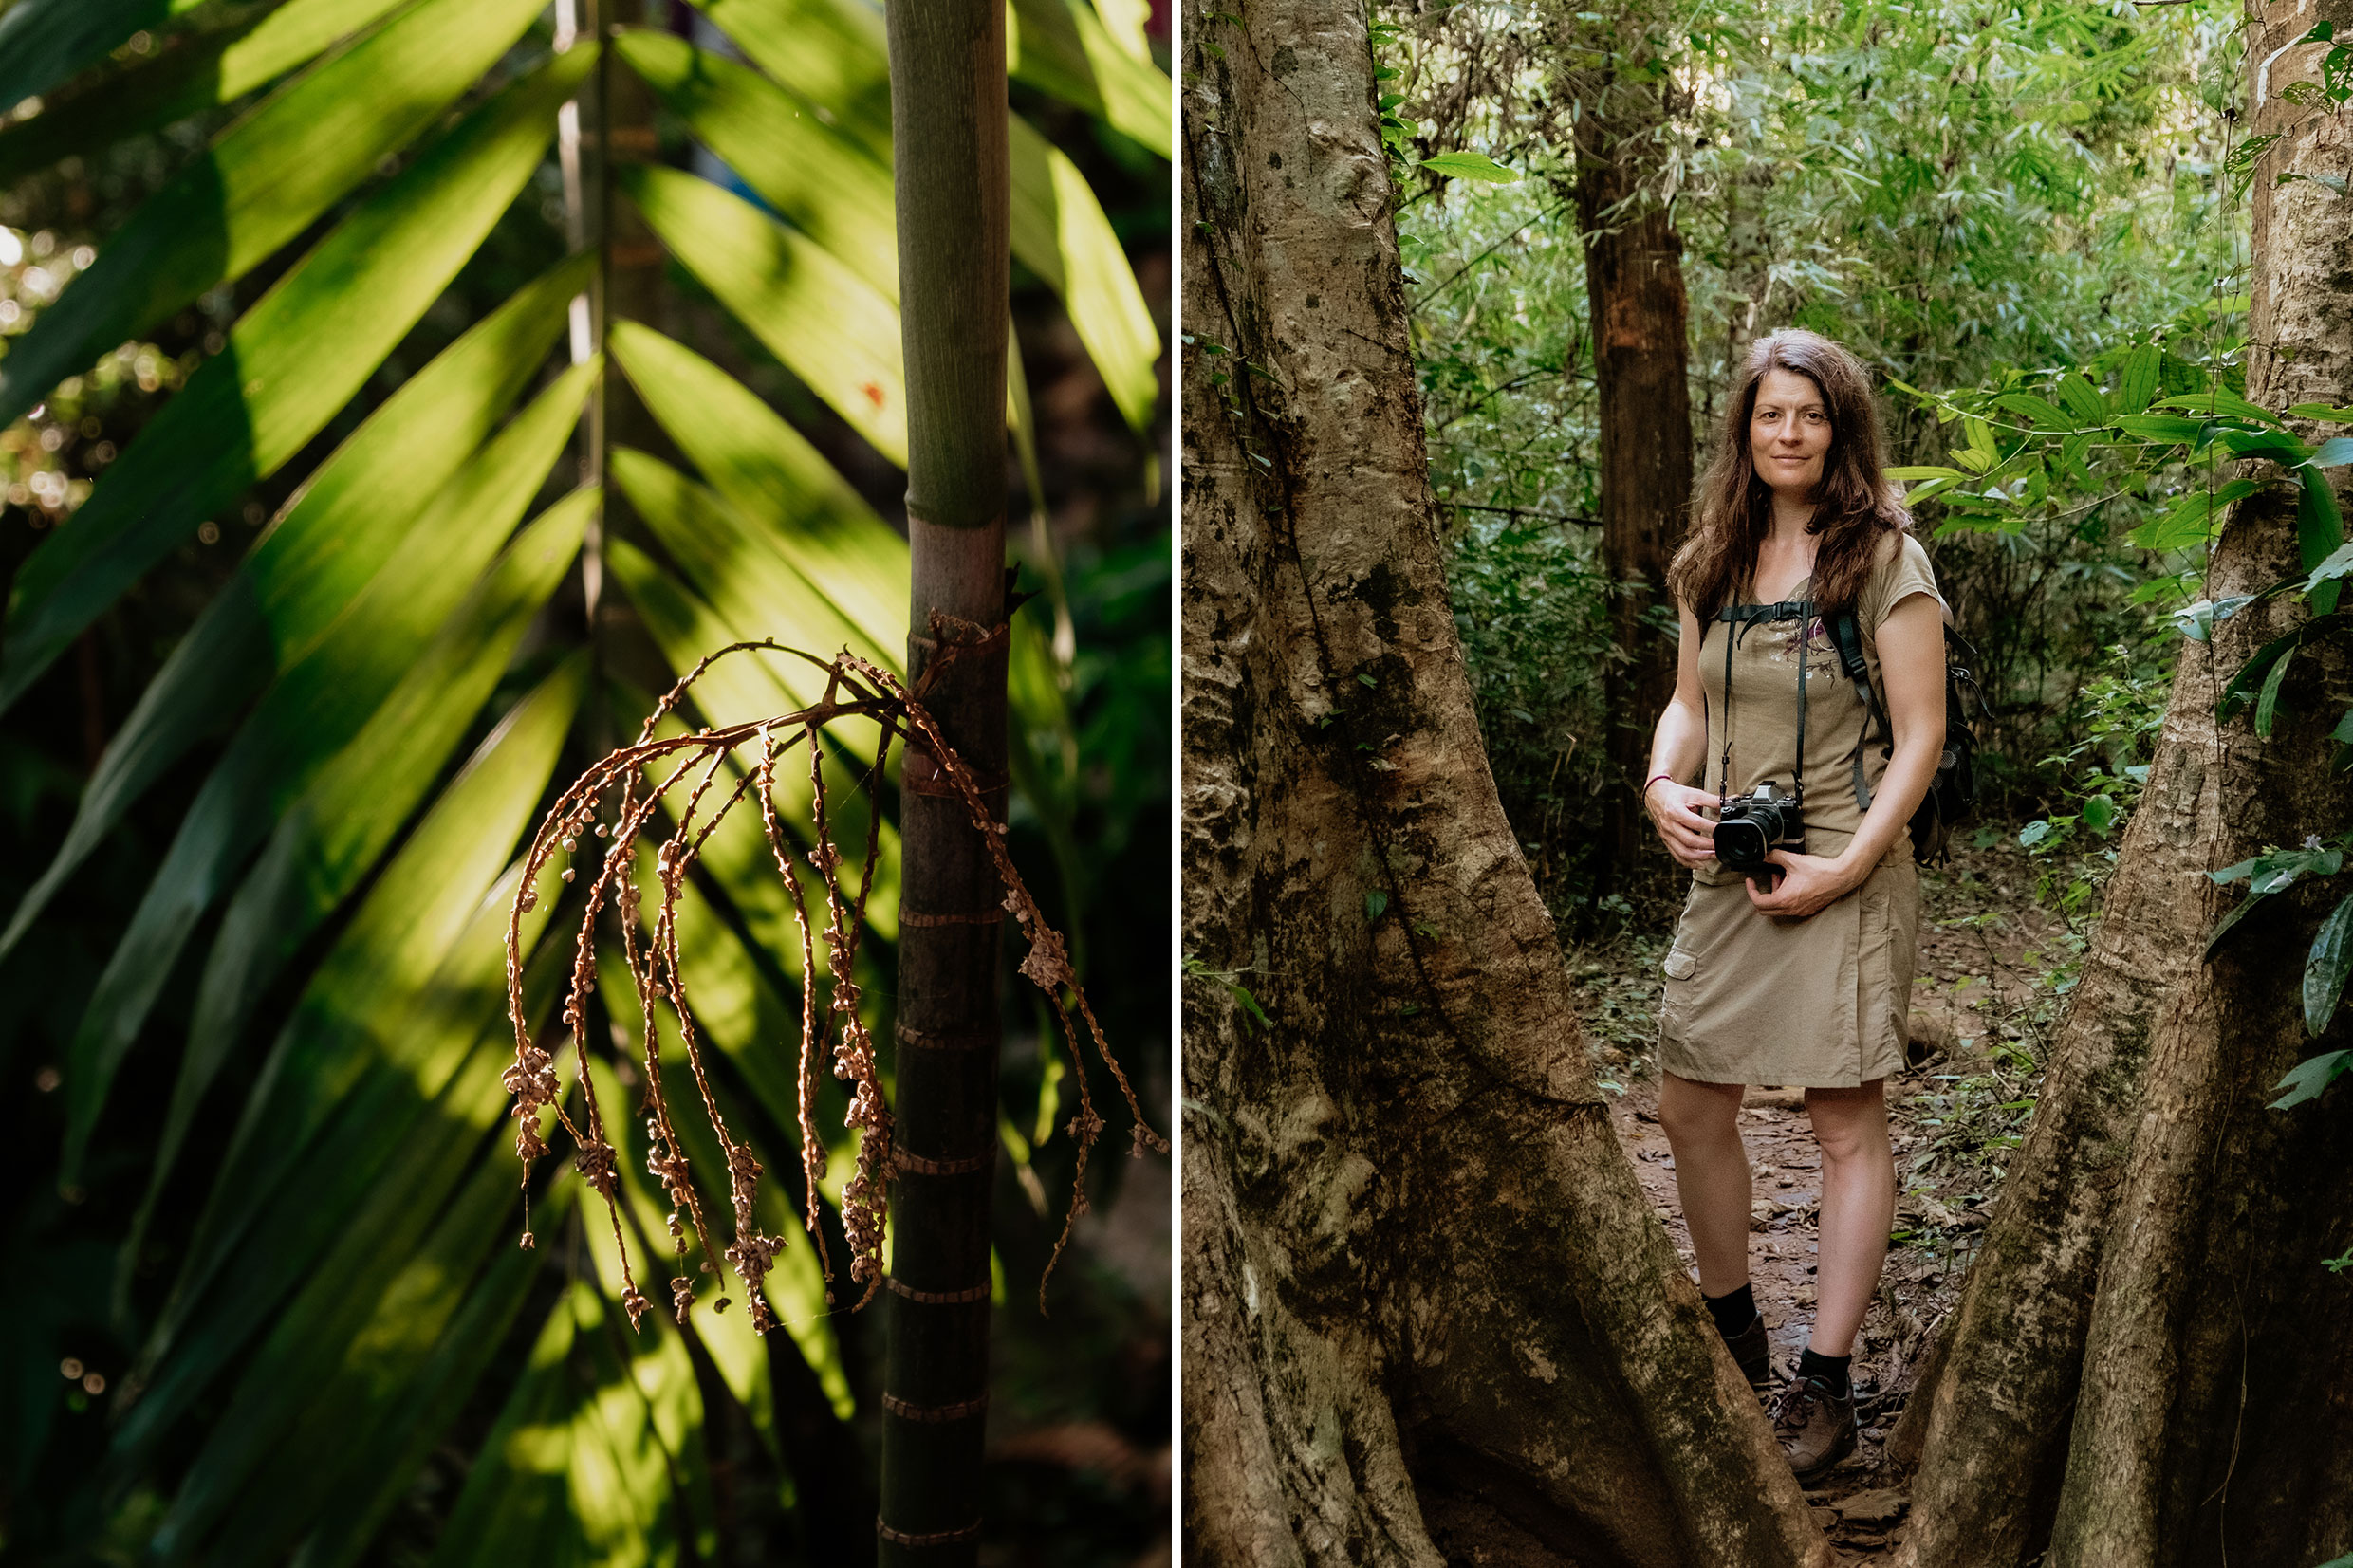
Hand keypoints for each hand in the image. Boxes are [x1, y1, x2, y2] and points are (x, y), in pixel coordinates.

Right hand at [1643, 780, 1717, 867]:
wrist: (1654, 795)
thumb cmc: (1673, 794)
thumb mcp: (1692, 793)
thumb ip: (1711, 800)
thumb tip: (1727, 803)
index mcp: (1675, 811)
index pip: (1695, 823)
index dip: (1710, 828)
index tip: (1722, 829)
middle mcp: (1669, 825)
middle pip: (1689, 841)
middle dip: (1707, 846)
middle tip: (1719, 846)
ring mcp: (1667, 835)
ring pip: (1683, 852)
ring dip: (1700, 857)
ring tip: (1713, 855)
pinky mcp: (1667, 841)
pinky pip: (1677, 855)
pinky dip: (1690, 862)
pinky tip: (1701, 864)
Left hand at [1744, 850, 1860, 919]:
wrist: (1841, 877)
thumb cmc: (1819, 870)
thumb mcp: (1793, 860)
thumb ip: (1774, 856)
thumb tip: (1764, 855)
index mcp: (1784, 899)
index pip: (1758, 902)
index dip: (1751, 891)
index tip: (1750, 881)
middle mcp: (1791, 909)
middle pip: (1765, 910)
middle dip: (1761, 895)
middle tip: (1764, 881)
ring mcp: (1800, 911)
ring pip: (1779, 909)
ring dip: (1775, 894)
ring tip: (1780, 877)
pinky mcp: (1809, 909)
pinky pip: (1791, 908)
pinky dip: (1786, 897)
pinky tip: (1792, 883)